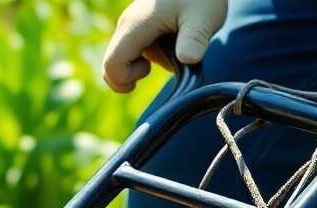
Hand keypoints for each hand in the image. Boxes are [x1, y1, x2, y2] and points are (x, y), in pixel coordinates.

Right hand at [102, 0, 227, 92]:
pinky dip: (152, 54)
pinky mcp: (140, 25)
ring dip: (149, 63)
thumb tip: (187, 59)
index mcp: (136, 25)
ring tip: (179, 46)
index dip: (124, 80)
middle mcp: (127, 25)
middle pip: (113, 64)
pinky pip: (135, 48)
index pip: (112, 65)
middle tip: (166, 62)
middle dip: (135, 74)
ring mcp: (132, 24)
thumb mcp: (204, 18)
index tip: (148, 72)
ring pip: (126, 57)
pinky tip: (175, 41)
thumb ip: (194, 40)